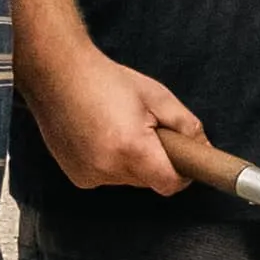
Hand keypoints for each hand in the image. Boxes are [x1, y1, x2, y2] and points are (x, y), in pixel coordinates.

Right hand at [30, 41, 209, 197]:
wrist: (57, 74)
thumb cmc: (105, 80)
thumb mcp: (156, 96)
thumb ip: (185, 126)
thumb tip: (203, 148)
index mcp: (132, 149)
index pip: (170, 185)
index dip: (182, 174)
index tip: (182, 158)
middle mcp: (108, 169)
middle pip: (149, 181)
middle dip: (154, 160)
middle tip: (145, 128)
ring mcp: (88, 175)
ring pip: (127, 179)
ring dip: (131, 161)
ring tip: (118, 127)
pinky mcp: (76, 176)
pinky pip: (106, 176)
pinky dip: (110, 162)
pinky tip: (100, 135)